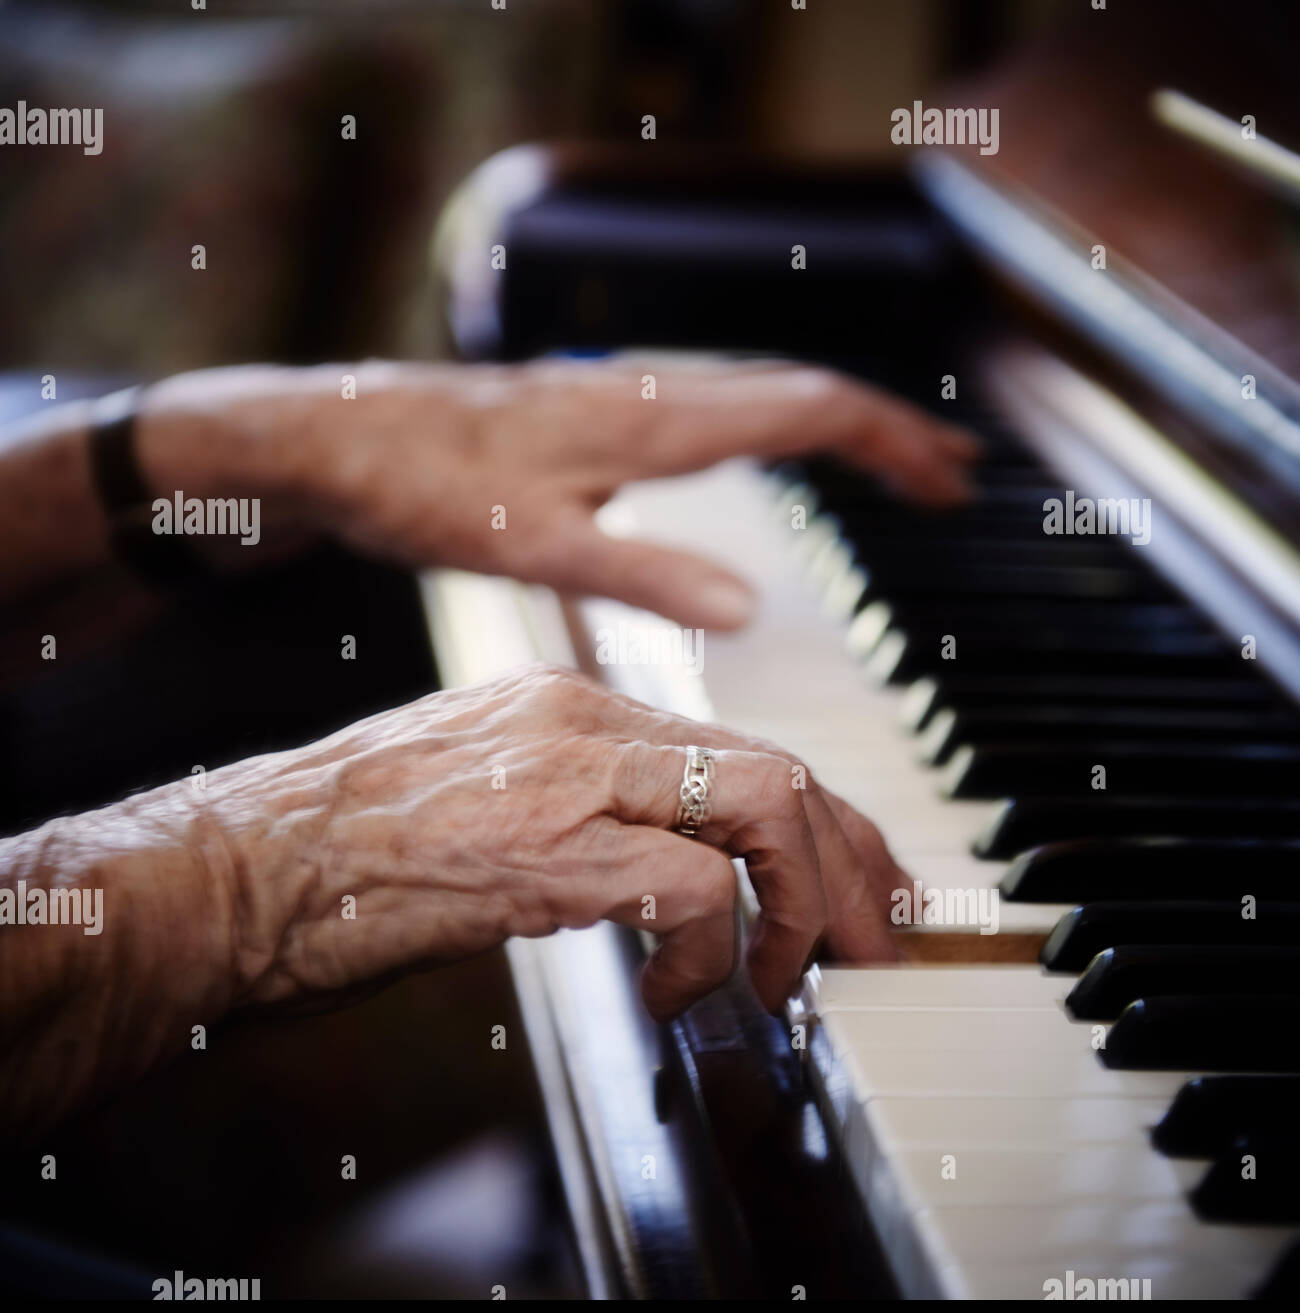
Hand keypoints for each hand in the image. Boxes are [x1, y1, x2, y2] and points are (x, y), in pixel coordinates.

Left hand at [137, 357, 977, 628]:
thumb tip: (749, 609)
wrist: (331, 438)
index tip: (949, 478)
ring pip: (755, 398)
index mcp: (652, 421)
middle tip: (948, 472)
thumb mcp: (533, 546)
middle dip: (882, 433)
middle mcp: (647, 396)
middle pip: (798, 394)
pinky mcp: (591, 416)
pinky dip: (767, 432)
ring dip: (831, 428)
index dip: (888, 441)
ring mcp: (621, 400)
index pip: (806, 409)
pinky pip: (710, 411)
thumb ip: (643, 576)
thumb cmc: (419, 486)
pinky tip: (759, 459)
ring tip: (887, 462)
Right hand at [212, 665, 908, 1020]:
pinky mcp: (547, 847)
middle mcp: (585, 718)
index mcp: (573, 702)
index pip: (742, 742)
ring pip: (768, 804)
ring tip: (785, 977)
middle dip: (854, 860)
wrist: (240, 866)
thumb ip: (586, 805)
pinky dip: (713, 951)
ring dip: (803, 906)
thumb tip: (676, 862)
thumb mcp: (489, 793)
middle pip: (782, 765)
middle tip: (876, 936)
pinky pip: (695, 890)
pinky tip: (677, 996)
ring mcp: (569, 774)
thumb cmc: (345, 844)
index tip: (857, 880)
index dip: (824, 818)